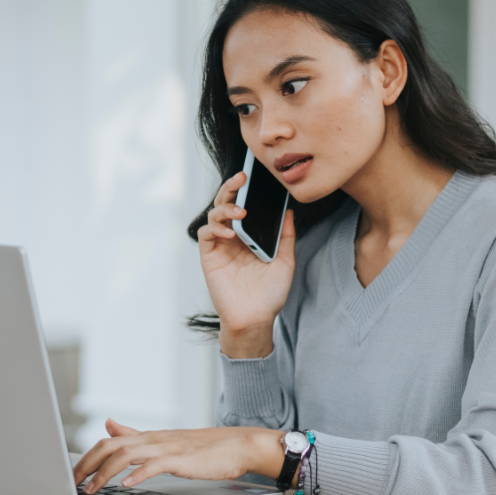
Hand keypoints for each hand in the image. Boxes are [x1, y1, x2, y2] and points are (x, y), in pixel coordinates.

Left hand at [72, 418, 284, 493]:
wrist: (239, 445)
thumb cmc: (205, 448)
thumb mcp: (164, 441)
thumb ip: (135, 434)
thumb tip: (108, 424)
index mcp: (148, 437)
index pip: (108, 441)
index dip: (86, 456)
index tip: (70, 474)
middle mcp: (153, 439)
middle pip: (110, 446)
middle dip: (86, 464)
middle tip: (71, 484)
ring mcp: (167, 447)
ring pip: (127, 453)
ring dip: (105, 472)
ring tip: (91, 489)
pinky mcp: (182, 459)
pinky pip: (155, 464)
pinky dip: (138, 474)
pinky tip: (126, 485)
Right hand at [198, 172, 296, 357]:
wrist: (256, 318)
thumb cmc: (270, 293)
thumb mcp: (285, 260)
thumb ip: (285, 236)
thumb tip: (289, 211)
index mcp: (249, 234)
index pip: (244, 205)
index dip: (245, 190)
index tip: (253, 176)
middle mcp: (233, 236)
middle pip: (226, 204)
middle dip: (231, 188)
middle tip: (241, 179)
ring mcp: (220, 245)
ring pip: (214, 215)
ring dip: (225, 209)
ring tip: (239, 212)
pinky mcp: (209, 257)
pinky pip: (206, 234)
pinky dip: (215, 228)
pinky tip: (229, 232)